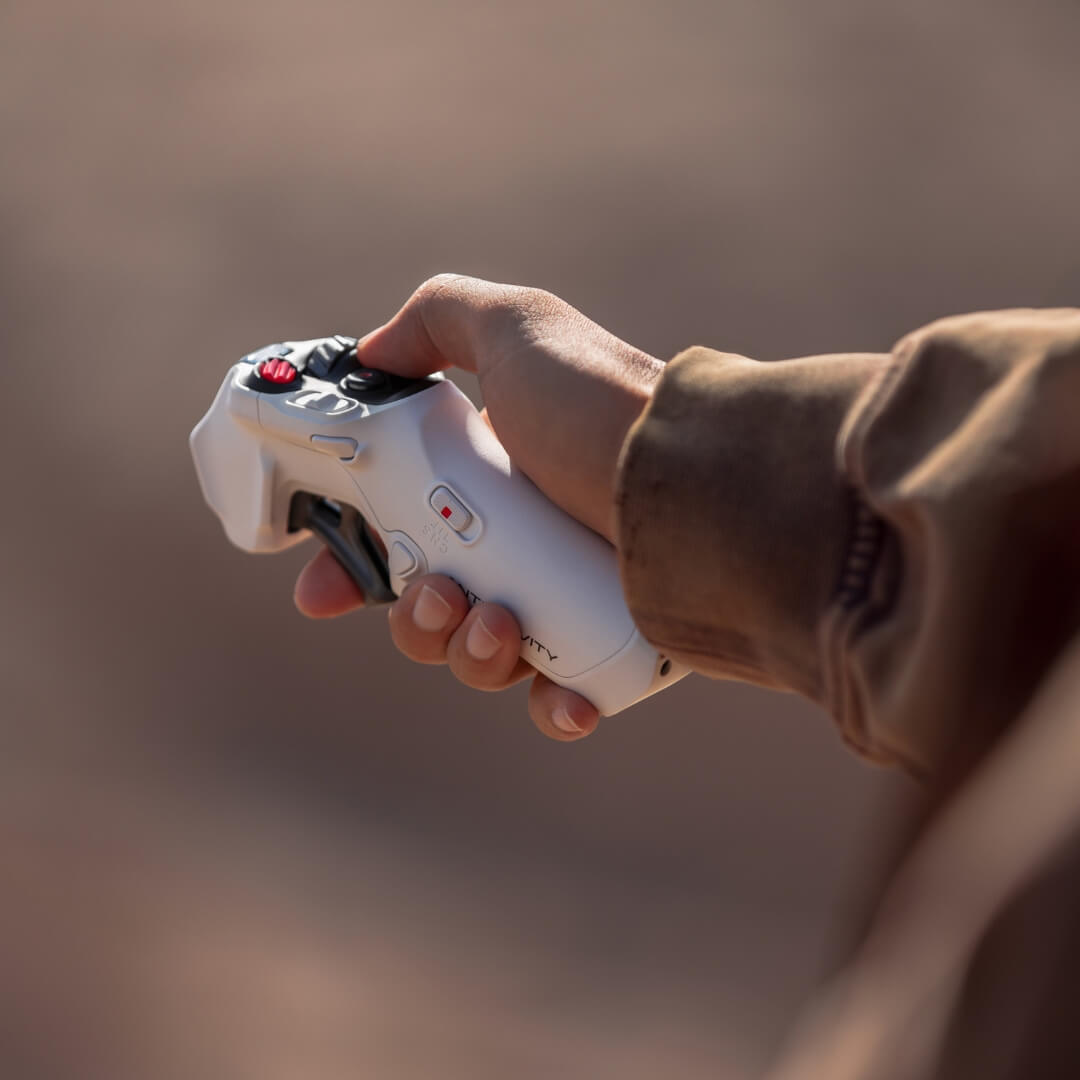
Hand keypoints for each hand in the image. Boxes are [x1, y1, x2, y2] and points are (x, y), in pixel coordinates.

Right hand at [294, 274, 662, 739]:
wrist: (706, 481)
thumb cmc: (606, 408)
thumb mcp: (520, 330)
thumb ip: (440, 317)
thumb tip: (376, 348)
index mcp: (489, 483)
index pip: (398, 532)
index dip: (350, 563)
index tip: (321, 589)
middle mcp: (523, 543)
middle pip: (431, 609)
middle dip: (413, 618)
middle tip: (439, 589)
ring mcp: (568, 600)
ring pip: (483, 658)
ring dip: (468, 653)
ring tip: (501, 622)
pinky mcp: (613, 651)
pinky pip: (562, 700)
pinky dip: (554, 707)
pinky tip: (564, 694)